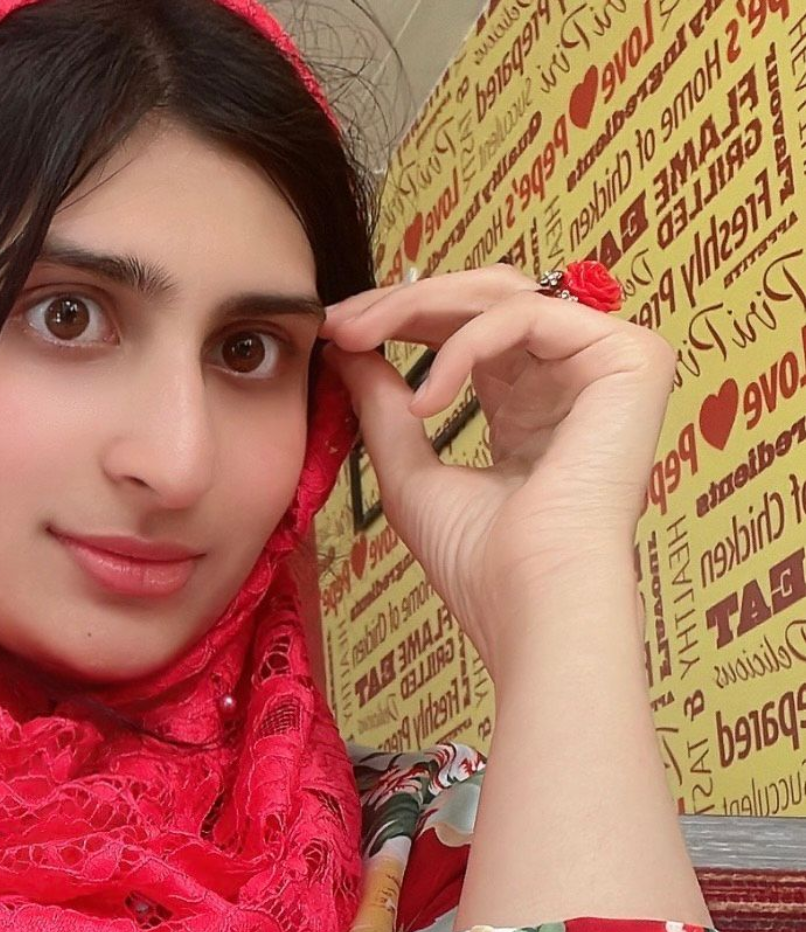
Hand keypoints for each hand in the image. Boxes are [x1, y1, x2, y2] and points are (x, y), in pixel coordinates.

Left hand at [319, 263, 674, 672]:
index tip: (335, 331)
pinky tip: (425, 403)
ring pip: (504, 292)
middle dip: (402, 302)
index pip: (467, 331)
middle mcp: (571, 378)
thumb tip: (345, 346)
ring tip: (358, 340)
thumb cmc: (479, 563)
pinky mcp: (631, 360)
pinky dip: (464, 346)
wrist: (532, 603)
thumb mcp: (410, 471)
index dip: (402, 319)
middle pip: (485, 297)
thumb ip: (383, 405)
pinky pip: (529, 315)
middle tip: (338, 322)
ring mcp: (607, 366)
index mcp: (530, 406)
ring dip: (418, 306)